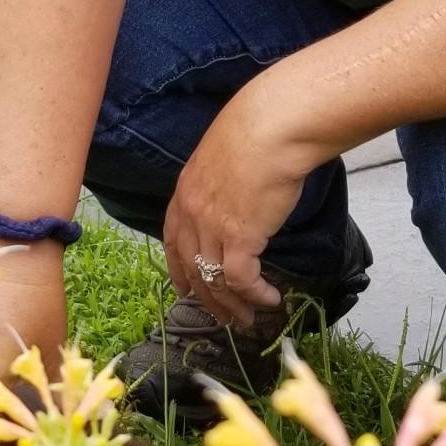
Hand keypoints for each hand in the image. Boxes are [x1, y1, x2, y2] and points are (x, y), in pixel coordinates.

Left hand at [162, 81, 314, 328]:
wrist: (272, 127)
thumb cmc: (257, 132)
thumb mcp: (224, 157)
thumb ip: (221, 183)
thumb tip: (237, 198)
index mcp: (184, 192)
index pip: (173, 242)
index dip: (180, 271)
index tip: (188, 290)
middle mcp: (191, 213)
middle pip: (192, 268)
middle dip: (208, 299)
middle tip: (226, 316)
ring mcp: (211, 227)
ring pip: (214, 281)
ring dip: (233, 306)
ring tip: (250, 318)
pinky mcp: (238, 238)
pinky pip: (241, 280)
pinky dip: (255, 294)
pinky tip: (271, 299)